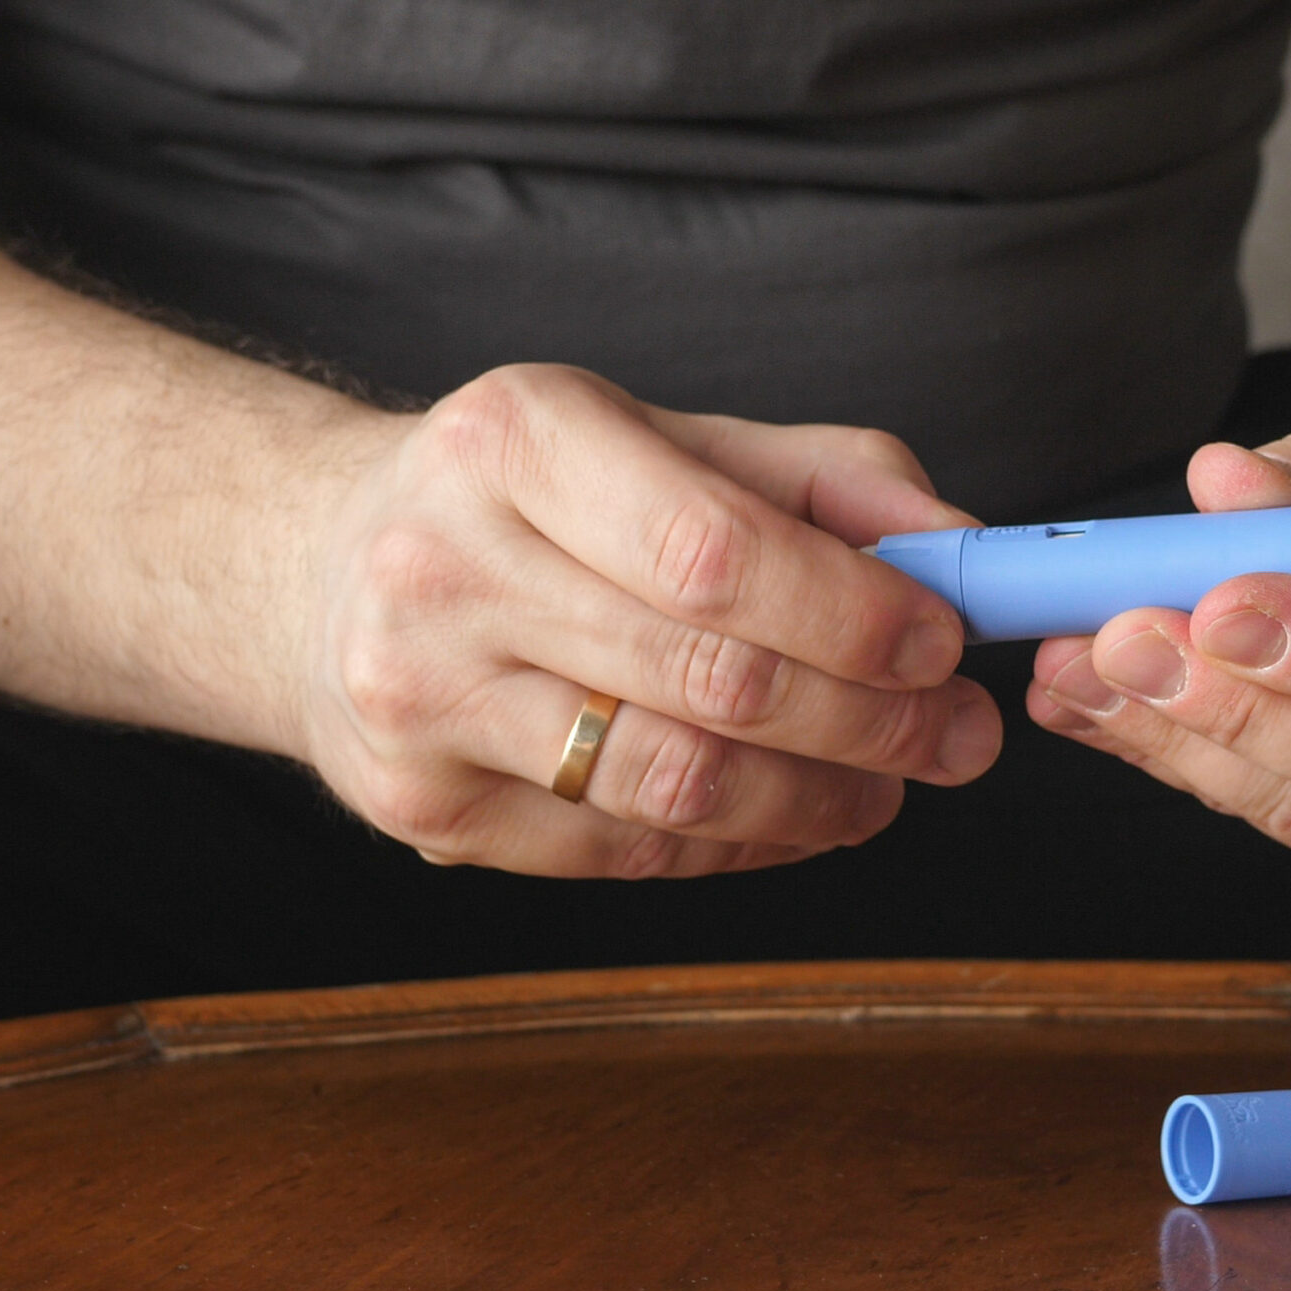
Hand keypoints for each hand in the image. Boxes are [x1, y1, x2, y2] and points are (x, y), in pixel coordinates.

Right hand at [299, 363, 997, 876]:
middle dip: (870, 721)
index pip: (715, 550)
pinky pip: (624, 851)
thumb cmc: (541, 499)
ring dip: (818, 799)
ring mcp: (420, 697)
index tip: (945, 644)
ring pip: (673, 785)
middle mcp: (446, 564)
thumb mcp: (673, 439)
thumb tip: (967, 555)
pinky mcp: (422, 805)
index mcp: (516, 439)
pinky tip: (794, 815)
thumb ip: (832, 484)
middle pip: (710, 678)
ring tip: (891, 786)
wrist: (322, 569)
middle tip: (959, 736)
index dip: (851, 614)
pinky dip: (739, 844)